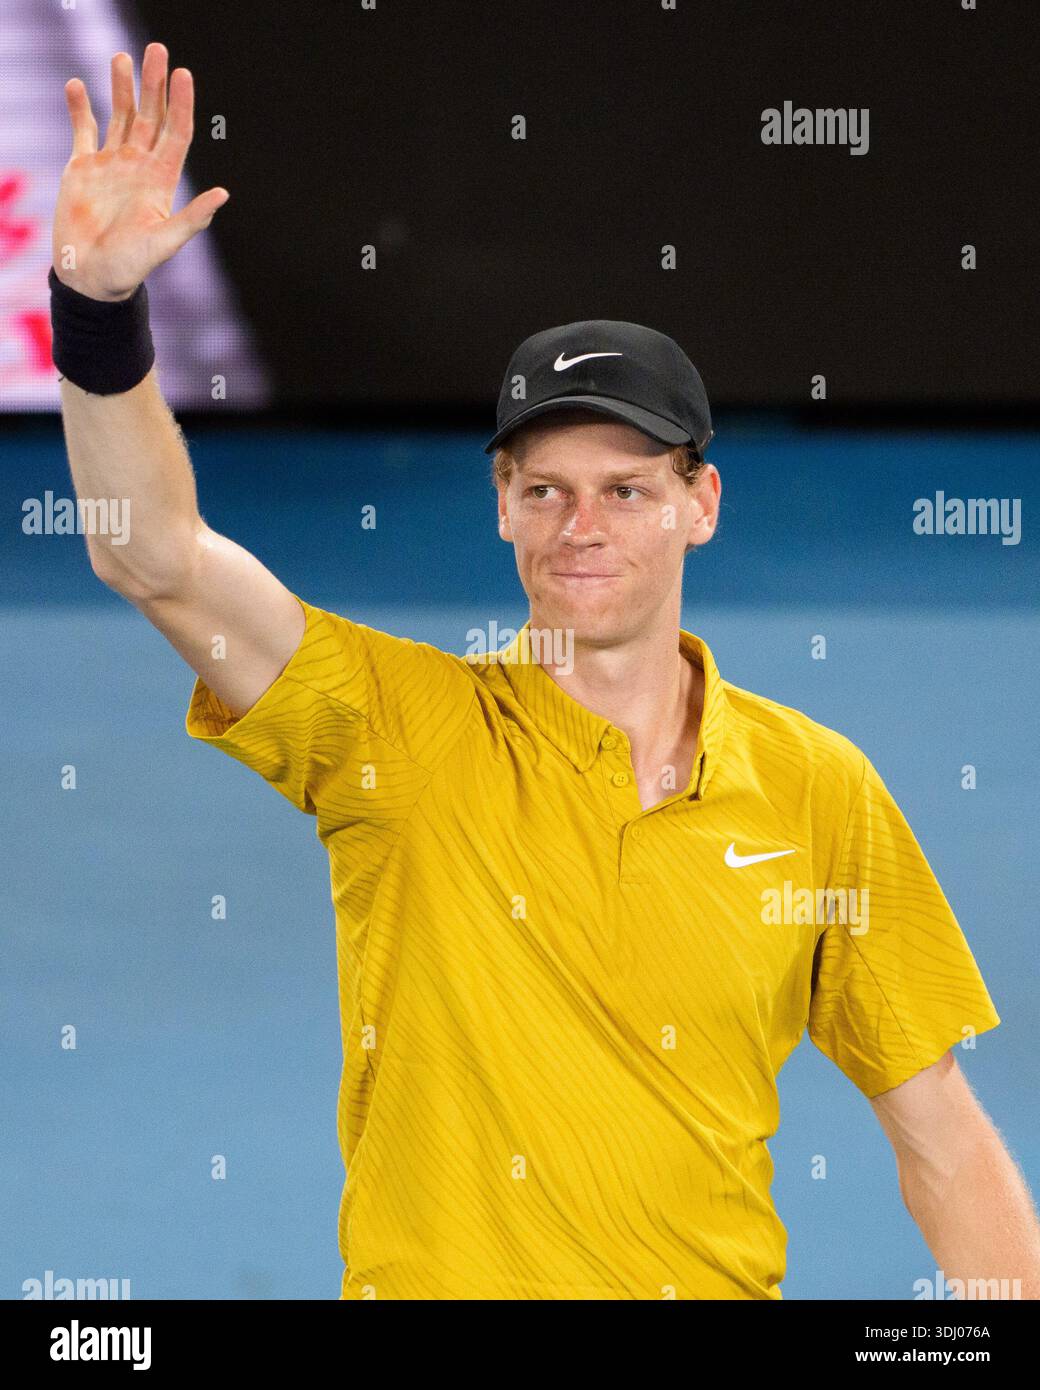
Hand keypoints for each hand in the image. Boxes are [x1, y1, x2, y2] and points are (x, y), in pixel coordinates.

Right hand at [52, 43, 228, 301]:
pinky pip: (83, 130)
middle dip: (153, 85)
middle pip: (149, 117)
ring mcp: (110, 165)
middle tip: (156, 49)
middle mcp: (138, 167)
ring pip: (119, 116)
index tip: (184, 74)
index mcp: (160, 180)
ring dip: (121, 88)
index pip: (176, 133)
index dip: (181, 104)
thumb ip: (192, 219)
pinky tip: (77, 84)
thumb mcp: (164, 243)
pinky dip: (79, 107)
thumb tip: (224, 194)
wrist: (91, 278)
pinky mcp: (82, 168)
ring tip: (121, 57)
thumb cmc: (130, 266)